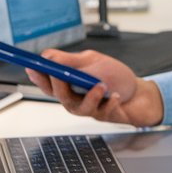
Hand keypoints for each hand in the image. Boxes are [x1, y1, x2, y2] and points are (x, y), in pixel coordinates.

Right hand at [25, 49, 164, 126]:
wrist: (140, 93)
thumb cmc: (114, 77)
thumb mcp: (92, 61)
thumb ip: (70, 60)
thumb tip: (46, 55)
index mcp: (70, 84)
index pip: (48, 82)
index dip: (37, 77)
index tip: (31, 68)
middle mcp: (77, 99)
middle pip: (59, 97)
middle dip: (58, 86)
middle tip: (62, 75)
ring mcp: (91, 109)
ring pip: (80, 109)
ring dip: (89, 97)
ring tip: (100, 86)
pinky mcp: (105, 117)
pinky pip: (104, 112)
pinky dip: (110, 102)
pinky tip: (116, 96)